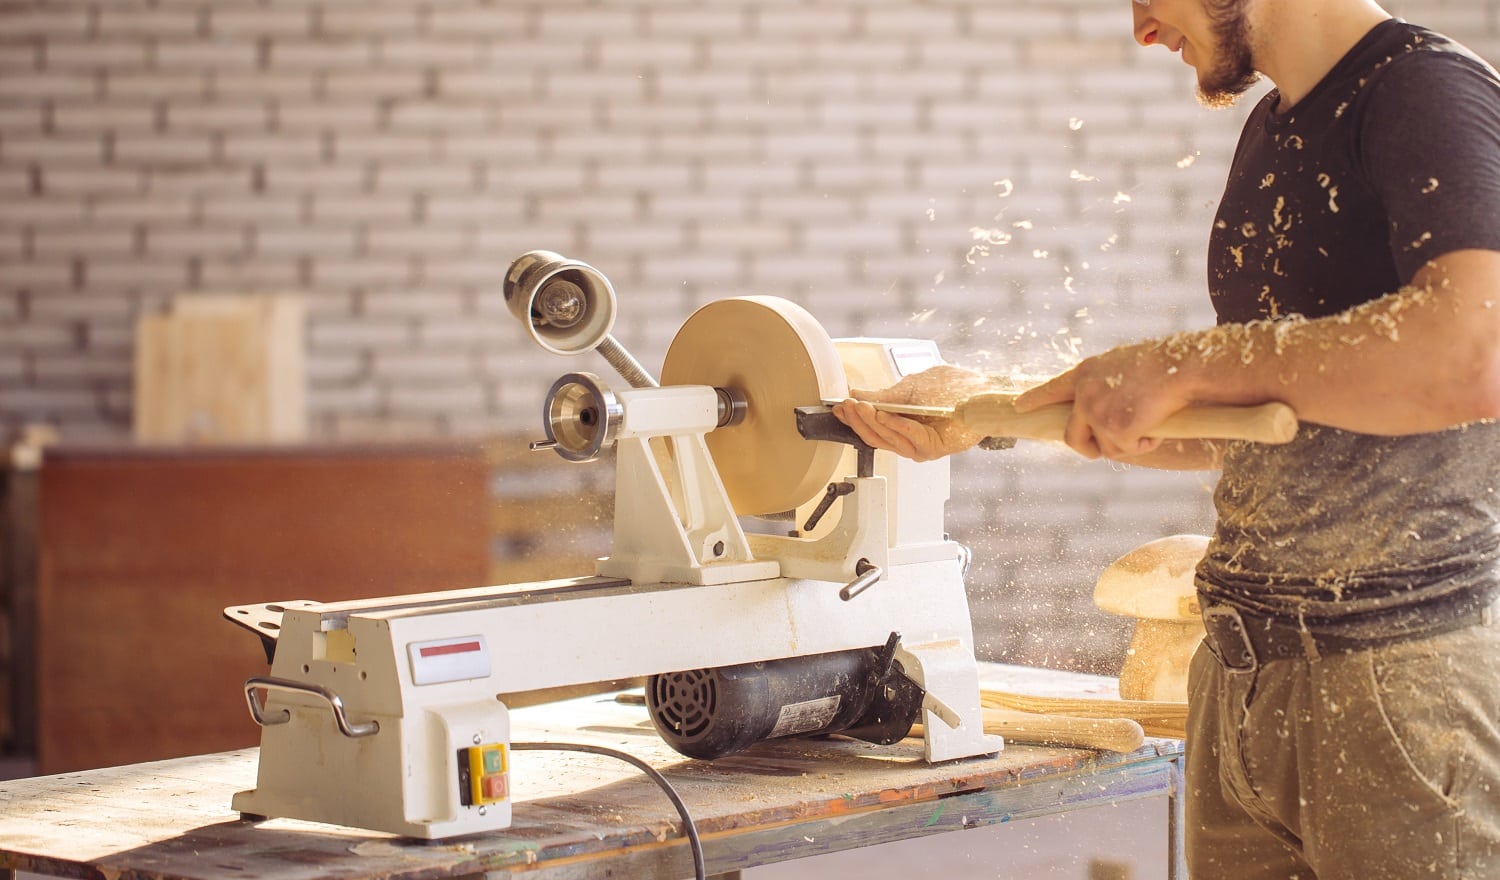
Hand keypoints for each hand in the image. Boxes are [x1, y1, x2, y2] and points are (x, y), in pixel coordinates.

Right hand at [829, 365, 995, 461]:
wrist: (983, 391)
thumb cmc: (954, 388)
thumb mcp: (910, 388)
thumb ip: (884, 397)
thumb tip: (856, 395)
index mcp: (900, 426)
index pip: (869, 428)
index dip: (851, 418)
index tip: (837, 406)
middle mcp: (908, 440)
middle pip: (874, 436)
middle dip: (857, 420)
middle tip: (846, 405)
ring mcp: (920, 447)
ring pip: (888, 439)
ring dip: (872, 422)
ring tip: (860, 406)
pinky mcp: (934, 448)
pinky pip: (910, 437)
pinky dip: (896, 425)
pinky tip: (885, 415)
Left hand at [1014, 342, 1192, 459]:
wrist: (1181, 366)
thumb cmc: (1164, 363)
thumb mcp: (1124, 366)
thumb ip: (1107, 384)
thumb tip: (1108, 409)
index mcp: (1086, 373)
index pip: (1053, 390)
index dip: (1035, 400)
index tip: (1019, 407)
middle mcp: (1084, 394)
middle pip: (1071, 437)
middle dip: (1086, 448)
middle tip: (1099, 451)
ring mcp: (1096, 413)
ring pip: (1106, 448)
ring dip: (1130, 444)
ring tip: (1151, 422)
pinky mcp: (1114, 430)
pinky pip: (1127, 450)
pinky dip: (1145, 445)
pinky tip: (1157, 426)